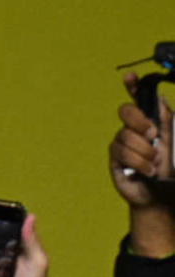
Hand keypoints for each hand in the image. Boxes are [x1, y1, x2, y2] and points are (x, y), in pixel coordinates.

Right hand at [111, 73, 173, 207]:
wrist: (160, 192)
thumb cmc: (168, 166)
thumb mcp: (171, 138)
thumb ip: (164, 118)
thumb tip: (159, 98)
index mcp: (147, 121)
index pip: (137, 99)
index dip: (132, 86)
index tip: (130, 77)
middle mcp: (131, 129)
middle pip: (126, 112)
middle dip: (139, 121)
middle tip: (152, 134)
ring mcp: (121, 144)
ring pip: (126, 136)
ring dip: (145, 151)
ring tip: (155, 163)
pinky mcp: (114, 159)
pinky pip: (123, 153)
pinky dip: (139, 162)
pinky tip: (147, 170)